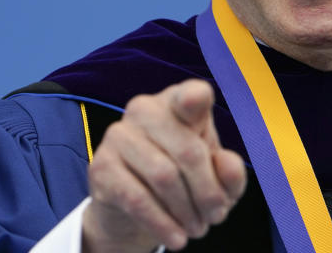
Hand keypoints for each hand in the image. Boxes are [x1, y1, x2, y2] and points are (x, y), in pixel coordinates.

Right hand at [82, 79, 246, 251]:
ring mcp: (119, 135)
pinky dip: (161, 223)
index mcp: (178, 102)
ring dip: (187, 211)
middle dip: (208, 192)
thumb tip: (226, 164)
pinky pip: (137, 198)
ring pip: (164, 177)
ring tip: (198, 229)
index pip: (190, 94)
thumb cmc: (186, 181)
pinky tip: (176, 238)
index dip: (194, 97)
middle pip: (189, 151)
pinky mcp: (101, 166)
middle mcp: (145, 109)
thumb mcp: (217, 179)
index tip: (197, 101)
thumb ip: (230, 172)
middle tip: (217, 216)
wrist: (135, 210)